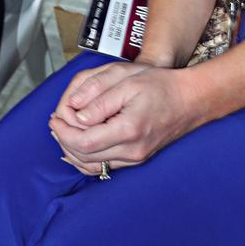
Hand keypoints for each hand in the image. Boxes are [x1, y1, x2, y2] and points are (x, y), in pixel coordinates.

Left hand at [49, 60, 204, 174]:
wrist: (190, 99)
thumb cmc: (161, 85)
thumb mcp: (127, 80)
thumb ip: (99, 98)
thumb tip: (76, 114)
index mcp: (128, 129)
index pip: (84, 142)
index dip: (63, 132)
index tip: (54, 118)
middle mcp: (132, 150)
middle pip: (85, 157)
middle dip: (64, 140)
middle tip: (55, 122)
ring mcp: (136, 157)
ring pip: (93, 165)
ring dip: (73, 150)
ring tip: (63, 131)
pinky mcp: (137, 158)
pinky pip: (105, 165)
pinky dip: (87, 157)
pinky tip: (79, 143)